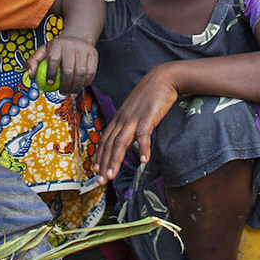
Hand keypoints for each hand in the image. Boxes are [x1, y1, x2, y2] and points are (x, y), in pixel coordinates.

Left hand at [25, 35, 97, 94]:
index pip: (53, 60)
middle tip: (62, 93)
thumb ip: (33, 61)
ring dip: (76, 87)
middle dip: (65, 85)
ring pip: (81, 73)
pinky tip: (80, 87)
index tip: (50, 83)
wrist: (78, 37)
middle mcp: (71, 46)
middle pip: (68, 70)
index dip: (51, 73)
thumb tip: (31, 75)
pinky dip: (86, 83)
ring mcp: (83, 50)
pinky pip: (90, 72)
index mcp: (57, 44)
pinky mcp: (93, 54)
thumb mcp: (44, 50)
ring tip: (71, 93)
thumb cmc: (58, 48)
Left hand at [93, 66, 179, 183]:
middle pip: (109, 144)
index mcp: (119, 118)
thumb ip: (130, 124)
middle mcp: (123, 119)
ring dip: (115, 160)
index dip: (100, 156)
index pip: (105, 140)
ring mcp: (134, 118)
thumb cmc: (150, 95)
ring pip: (120, 142)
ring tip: (112, 176)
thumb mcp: (135, 110)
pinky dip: (143, 147)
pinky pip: (144, 135)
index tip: (96, 170)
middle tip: (100, 181)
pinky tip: (144, 160)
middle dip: (104, 164)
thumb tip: (129, 139)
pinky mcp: (148, 117)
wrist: (163, 78)